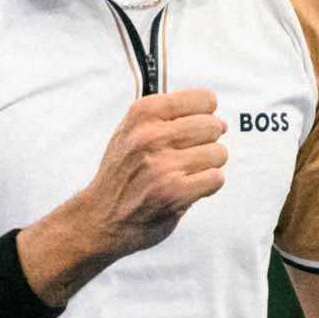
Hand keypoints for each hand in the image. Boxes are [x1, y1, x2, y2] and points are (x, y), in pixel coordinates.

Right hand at [18, 89, 226, 304]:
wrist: (100, 217)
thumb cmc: (121, 173)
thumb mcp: (130, 130)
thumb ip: (165, 115)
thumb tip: (210, 109)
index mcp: (143, 113)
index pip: (204, 100)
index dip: (207, 114)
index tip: (199, 124)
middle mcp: (151, 136)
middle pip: (214, 126)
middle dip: (209, 141)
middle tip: (192, 153)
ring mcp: (163, 165)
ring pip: (218, 153)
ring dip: (208, 165)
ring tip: (187, 172)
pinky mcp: (175, 193)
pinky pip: (216, 178)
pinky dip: (207, 185)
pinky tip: (189, 187)